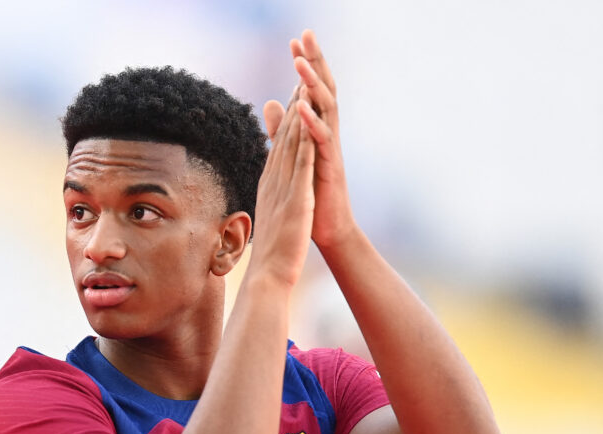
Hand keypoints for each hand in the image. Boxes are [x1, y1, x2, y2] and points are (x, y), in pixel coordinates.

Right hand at [250, 84, 315, 287]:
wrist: (269, 276)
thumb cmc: (271, 255)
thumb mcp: (272, 221)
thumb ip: (273, 204)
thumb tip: (271, 198)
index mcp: (269, 188)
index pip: (276, 149)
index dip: (284, 122)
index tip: (291, 99)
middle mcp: (272, 184)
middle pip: (282, 139)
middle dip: (291, 108)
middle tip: (298, 78)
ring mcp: (283, 190)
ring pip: (289, 145)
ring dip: (297, 115)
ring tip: (304, 87)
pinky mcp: (295, 199)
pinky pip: (299, 164)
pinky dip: (303, 141)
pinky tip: (309, 122)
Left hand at [263, 30, 355, 248]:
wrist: (328, 228)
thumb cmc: (313, 192)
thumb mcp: (294, 155)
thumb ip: (283, 129)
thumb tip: (271, 102)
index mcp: (317, 129)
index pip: (312, 89)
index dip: (306, 64)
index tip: (296, 40)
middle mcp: (327, 134)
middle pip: (324, 90)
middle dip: (315, 62)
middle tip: (306, 35)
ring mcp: (330, 149)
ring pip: (326, 110)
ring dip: (312, 86)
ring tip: (300, 65)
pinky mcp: (330, 167)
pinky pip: (322, 141)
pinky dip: (312, 123)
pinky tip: (302, 108)